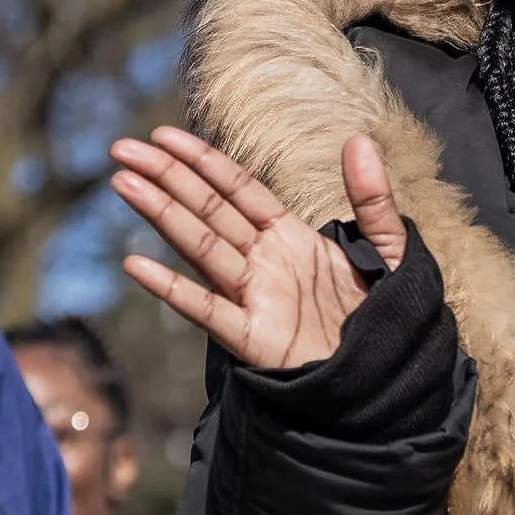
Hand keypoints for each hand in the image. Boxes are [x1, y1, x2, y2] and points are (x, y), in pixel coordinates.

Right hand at [112, 126, 406, 371]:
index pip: (239, 189)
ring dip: (161, 214)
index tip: (165, 135)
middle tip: (123, 149)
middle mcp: (265, 262)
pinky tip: (135, 265)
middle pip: (208, 209)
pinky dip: (171, 288)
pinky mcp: (254, 338)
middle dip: (167, 177)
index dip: (202, 161)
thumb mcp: (391, 249)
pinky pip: (206, 310)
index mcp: (291, 237)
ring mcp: (255, 298)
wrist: (390, 380)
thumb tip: (359, 140)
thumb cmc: (387, 317)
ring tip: (124, 183)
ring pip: (200, 247)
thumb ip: (373, 198)